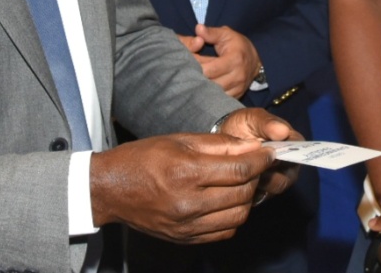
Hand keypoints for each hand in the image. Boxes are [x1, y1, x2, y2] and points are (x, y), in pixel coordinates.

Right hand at [89, 132, 273, 242]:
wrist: (110, 189)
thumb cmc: (143, 158)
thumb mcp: (180, 140)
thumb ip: (219, 145)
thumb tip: (252, 148)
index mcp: (186, 173)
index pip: (239, 169)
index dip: (261, 160)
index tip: (270, 154)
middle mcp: (188, 203)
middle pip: (243, 193)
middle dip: (256, 177)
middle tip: (256, 165)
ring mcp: (186, 225)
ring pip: (238, 216)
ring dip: (247, 198)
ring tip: (241, 182)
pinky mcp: (185, 239)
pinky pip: (224, 232)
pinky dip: (233, 216)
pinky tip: (227, 201)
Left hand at [188, 24, 260, 97]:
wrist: (255, 60)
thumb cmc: (237, 45)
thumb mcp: (226, 34)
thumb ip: (211, 33)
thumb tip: (198, 28)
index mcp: (235, 60)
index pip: (210, 69)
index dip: (195, 66)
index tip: (187, 60)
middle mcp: (238, 76)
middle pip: (210, 83)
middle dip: (196, 77)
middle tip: (186, 71)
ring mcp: (237, 88)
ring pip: (213, 94)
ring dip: (201, 87)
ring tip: (193, 78)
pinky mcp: (236, 96)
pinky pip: (219, 99)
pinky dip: (209, 94)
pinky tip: (202, 87)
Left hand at [218, 107, 301, 203]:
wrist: (224, 138)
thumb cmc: (244, 125)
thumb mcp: (253, 118)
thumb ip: (267, 123)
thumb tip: (283, 131)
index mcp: (292, 144)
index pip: (299, 151)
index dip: (285, 153)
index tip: (265, 149)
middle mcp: (289, 166)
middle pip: (287, 176)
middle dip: (268, 170)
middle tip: (249, 162)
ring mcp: (277, 181)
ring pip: (274, 188)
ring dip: (258, 180)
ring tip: (241, 169)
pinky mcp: (264, 194)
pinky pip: (261, 197)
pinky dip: (250, 189)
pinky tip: (237, 179)